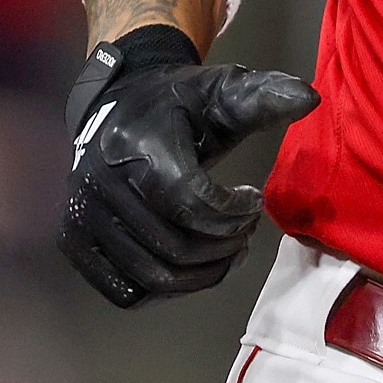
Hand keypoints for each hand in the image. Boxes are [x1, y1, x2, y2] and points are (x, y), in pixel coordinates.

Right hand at [57, 26, 318, 306]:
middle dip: (225, 244)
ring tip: (225, 247)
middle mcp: (100, 182)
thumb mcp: (223, 91)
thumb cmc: (178, 105)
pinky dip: (167, 289)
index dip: (234, 212)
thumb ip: (265, 97)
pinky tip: (191, 263)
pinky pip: (126, 291)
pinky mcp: (73, 241)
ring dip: (202, 273)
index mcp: (137, 143)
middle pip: (177, 246)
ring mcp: (82, 215)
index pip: (192, 202)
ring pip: (154, 277)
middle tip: (244, 229)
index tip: (253, 198)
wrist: (118, 105)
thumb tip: (309, 97)